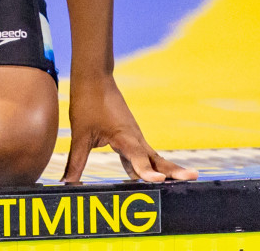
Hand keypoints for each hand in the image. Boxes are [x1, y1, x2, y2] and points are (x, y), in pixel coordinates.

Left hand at [62, 74, 197, 183]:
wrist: (94, 76)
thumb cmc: (88, 102)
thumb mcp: (79, 134)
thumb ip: (76, 162)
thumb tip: (66, 183)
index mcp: (125, 136)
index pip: (139, 159)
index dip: (147, 173)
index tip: (160, 181)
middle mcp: (135, 138)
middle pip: (157, 159)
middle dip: (174, 171)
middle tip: (192, 178)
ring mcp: (135, 137)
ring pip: (153, 158)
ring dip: (167, 169)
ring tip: (184, 179)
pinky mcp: (130, 136)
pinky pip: (143, 155)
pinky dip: (148, 167)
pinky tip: (148, 178)